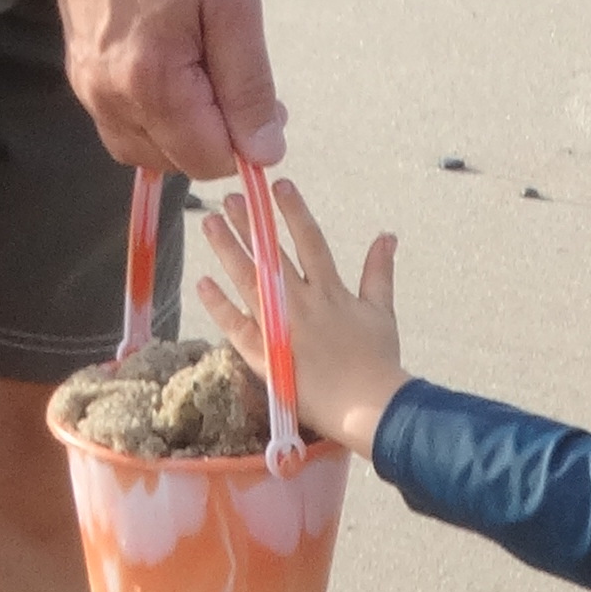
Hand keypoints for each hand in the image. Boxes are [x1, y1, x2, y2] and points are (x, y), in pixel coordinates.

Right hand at [44, 0, 282, 183]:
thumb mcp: (234, 2)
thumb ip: (248, 85)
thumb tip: (266, 153)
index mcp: (151, 82)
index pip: (209, 160)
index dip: (248, 140)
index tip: (268, 98)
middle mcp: (109, 97)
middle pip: (178, 162)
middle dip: (218, 135)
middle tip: (239, 72)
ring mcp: (87, 86)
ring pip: (147, 150)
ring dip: (186, 129)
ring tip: (208, 66)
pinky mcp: (80, 70)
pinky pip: (123, 123)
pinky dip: (158, 115)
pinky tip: (177, 66)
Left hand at [198, 180, 402, 454]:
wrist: (369, 406)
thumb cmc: (378, 361)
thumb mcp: (382, 311)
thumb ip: (379, 271)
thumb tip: (387, 234)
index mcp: (331, 290)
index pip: (309, 239)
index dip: (294, 210)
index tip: (279, 185)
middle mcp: (302, 302)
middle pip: (271, 254)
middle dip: (251, 222)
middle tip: (231, 197)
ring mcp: (281, 327)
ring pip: (249, 280)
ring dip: (228, 249)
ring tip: (210, 223)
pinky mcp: (265, 355)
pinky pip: (236, 326)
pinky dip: (219, 304)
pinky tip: (203, 281)